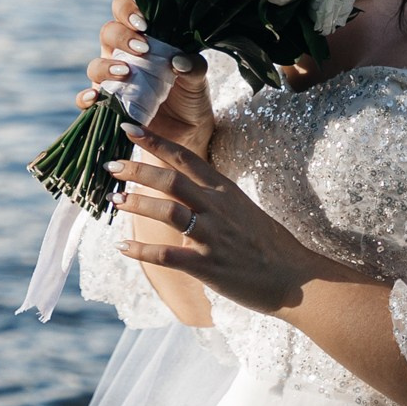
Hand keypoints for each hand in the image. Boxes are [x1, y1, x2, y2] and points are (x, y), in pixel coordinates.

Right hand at [78, 0, 212, 150]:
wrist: (188, 129)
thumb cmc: (190, 93)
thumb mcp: (198, 76)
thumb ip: (193, 65)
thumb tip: (177, 61)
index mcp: (143, 37)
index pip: (125, 10)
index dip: (127, 9)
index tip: (143, 24)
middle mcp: (123, 54)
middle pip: (108, 32)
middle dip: (121, 36)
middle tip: (142, 49)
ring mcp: (113, 80)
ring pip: (95, 64)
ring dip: (106, 66)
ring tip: (126, 74)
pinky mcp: (108, 105)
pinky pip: (86, 98)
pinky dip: (86, 97)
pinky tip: (96, 97)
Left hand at [107, 121, 336, 315]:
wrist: (297, 279)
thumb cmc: (269, 245)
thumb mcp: (242, 208)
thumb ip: (213, 197)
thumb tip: (183, 191)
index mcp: (224, 190)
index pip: (185, 156)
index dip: (155, 140)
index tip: (129, 126)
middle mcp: (217, 207)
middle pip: (170, 179)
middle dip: (136, 169)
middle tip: (109, 164)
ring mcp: (213, 236)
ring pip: (167, 211)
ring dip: (136, 204)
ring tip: (113, 201)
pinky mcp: (208, 265)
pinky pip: (167, 256)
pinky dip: (141, 251)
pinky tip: (122, 247)